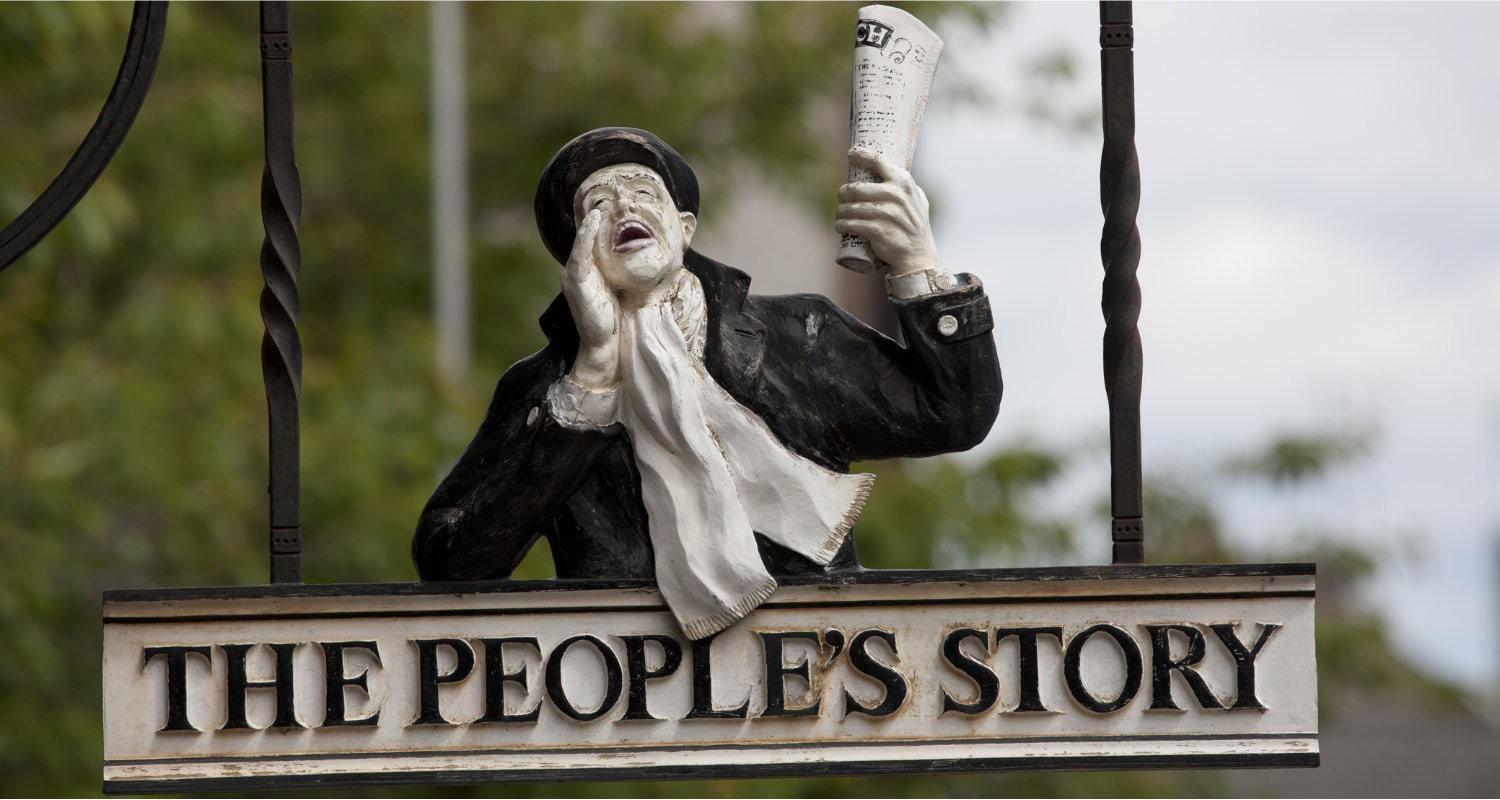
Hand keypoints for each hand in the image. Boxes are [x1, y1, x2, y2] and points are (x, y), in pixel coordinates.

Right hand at [561, 209, 619, 387]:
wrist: (605, 346)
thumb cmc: (618, 320)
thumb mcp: (626, 289)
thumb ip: (630, 272)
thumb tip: (650, 260)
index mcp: (589, 271)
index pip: (593, 242)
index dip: (600, 224)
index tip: (612, 204)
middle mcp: (578, 271)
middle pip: (585, 240)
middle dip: (593, 220)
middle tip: (606, 199)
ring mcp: (574, 277)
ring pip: (581, 244)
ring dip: (589, 225)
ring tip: (599, 208)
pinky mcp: (575, 284)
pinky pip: (580, 256)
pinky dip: (585, 238)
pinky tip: (593, 222)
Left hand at [835, 148, 941, 275]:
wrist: (918, 254)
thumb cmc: (914, 224)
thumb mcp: (917, 199)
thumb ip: (906, 186)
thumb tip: (889, 170)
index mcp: (903, 182)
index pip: (878, 161)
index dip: (861, 155)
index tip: (851, 155)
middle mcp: (895, 195)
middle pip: (856, 188)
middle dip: (843, 193)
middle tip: (842, 198)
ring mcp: (886, 213)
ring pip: (850, 208)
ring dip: (840, 211)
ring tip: (840, 214)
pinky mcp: (877, 230)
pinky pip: (851, 224)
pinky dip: (842, 225)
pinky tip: (840, 225)